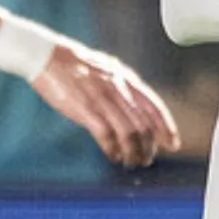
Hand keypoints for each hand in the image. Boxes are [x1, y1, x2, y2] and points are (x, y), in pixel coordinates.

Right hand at [31, 42, 181, 168]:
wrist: (46, 56)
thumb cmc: (73, 65)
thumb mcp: (106, 70)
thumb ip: (121, 86)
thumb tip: (133, 108)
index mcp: (125, 78)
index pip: (154, 106)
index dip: (166, 127)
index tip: (172, 144)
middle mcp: (118, 88)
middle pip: (144, 124)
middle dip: (149, 146)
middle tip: (147, 160)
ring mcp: (102, 99)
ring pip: (129, 133)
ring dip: (133, 152)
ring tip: (131, 162)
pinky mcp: (85, 109)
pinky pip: (106, 135)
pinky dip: (112, 149)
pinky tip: (113, 156)